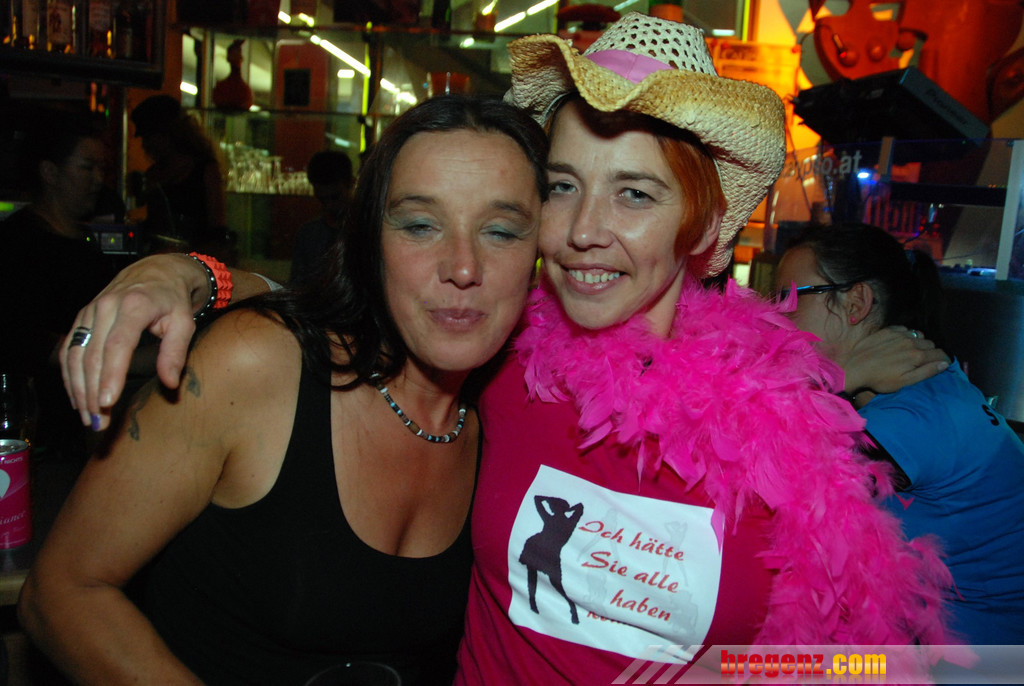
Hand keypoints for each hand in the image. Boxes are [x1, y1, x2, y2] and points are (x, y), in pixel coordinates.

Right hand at [60, 254, 208, 430]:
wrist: (156, 271)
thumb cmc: (172, 300)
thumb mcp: (184, 322)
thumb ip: (176, 352)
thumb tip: (170, 383)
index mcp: (134, 306)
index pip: (118, 345)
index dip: (110, 376)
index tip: (107, 402)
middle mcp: (106, 306)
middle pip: (92, 355)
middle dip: (92, 392)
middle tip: (98, 421)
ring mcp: (89, 312)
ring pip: (75, 355)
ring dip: (78, 389)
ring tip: (88, 417)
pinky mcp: (81, 318)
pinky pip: (69, 350)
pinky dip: (69, 375)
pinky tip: (77, 397)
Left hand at [839, 326, 949, 395]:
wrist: (855, 367)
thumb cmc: (880, 379)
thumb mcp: (905, 382)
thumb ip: (926, 372)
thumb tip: (944, 364)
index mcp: (918, 356)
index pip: (940, 354)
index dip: (943, 359)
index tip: (941, 364)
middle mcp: (911, 342)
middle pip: (931, 344)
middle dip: (930, 352)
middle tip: (922, 360)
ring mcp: (899, 334)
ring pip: (919, 335)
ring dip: (919, 342)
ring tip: (911, 352)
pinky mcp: (888, 330)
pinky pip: (905, 329)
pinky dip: (907, 335)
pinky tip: (900, 343)